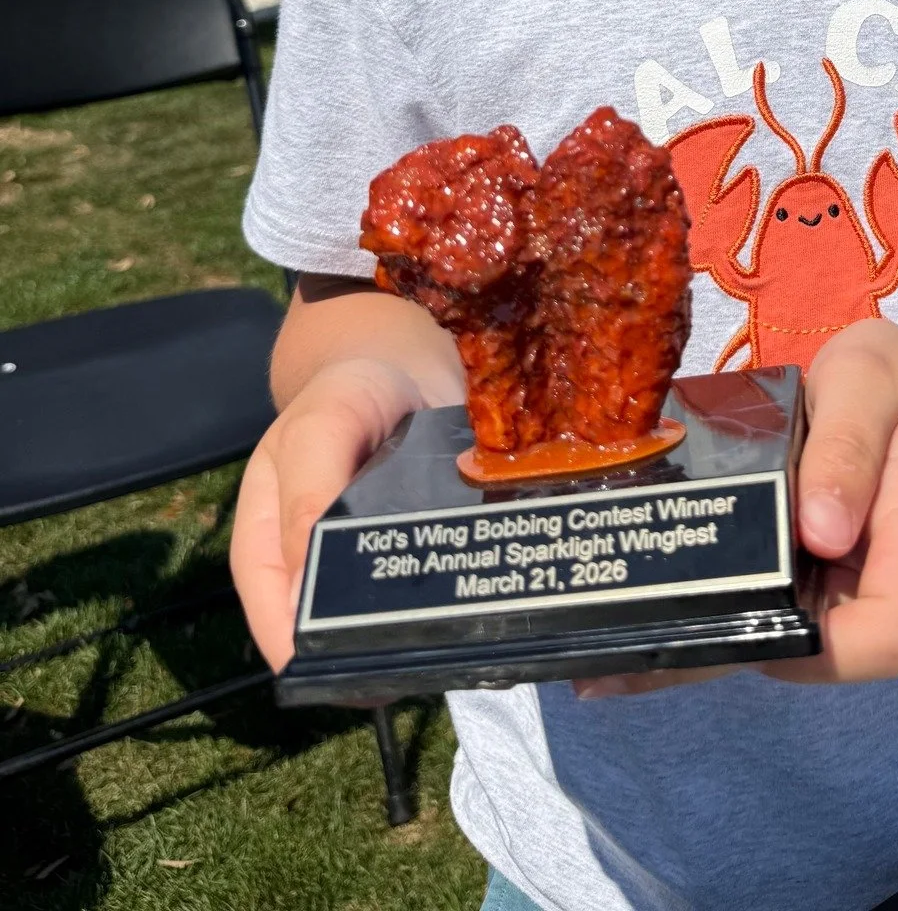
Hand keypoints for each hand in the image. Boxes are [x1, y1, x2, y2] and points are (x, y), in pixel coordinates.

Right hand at [230, 357, 427, 671]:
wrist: (402, 365)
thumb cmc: (343, 395)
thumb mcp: (317, 430)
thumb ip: (307, 498)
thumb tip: (298, 596)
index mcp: (271, 545)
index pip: (274, 618)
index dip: (302, 652)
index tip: (339, 678)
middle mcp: (318, 566)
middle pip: (334, 630)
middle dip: (367, 650)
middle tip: (408, 663)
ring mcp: (374, 563)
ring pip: (387, 619)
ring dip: (416, 632)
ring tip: (448, 641)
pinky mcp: (422, 551)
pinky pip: (434, 590)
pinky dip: (455, 600)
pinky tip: (480, 609)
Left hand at [575, 320, 897, 697]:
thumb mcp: (873, 380)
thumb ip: (850, 443)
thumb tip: (820, 531)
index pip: (888, 637)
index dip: (822, 648)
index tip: (749, 605)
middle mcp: (871, 580)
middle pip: (816, 654)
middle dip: (723, 655)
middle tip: (616, 661)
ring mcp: (834, 581)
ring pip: (776, 636)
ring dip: (702, 642)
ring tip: (604, 652)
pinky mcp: (803, 569)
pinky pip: (759, 598)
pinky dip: (706, 603)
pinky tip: (639, 599)